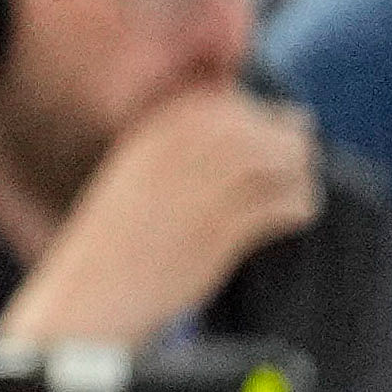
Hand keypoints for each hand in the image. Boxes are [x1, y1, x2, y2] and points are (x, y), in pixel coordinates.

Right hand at [8, 83, 323, 357]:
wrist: (94, 286)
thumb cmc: (123, 231)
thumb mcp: (147, 163)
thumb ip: (198, 138)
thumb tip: (291, 120)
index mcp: (167, 120)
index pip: (247, 105)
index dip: (260, 133)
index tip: (246, 168)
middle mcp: (192, 138)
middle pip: (285, 127)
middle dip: (289, 157)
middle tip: (271, 192)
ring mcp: (212, 175)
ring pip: (296, 161)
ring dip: (296, 184)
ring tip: (273, 210)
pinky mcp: (233, 218)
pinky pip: (295, 201)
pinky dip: (295, 212)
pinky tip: (273, 228)